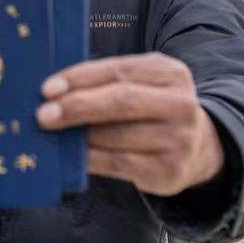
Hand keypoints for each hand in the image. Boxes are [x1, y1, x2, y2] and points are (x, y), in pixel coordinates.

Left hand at [36, 53, 223, 196]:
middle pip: (121, 101)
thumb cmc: (153, 108)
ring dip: (79, 135)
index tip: (48, 88)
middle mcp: (180, 104)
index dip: (81, 78)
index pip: (119, 70)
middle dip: (77, 106)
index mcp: (170, 73)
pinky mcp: (169, 172)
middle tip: (43, 114)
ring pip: (117, 135)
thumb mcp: (143, 84)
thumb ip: (107, 82)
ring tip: (53, 133)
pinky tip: (73, 155)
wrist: (200, 148)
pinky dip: (91, 158)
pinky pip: (119, 164)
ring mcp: (178, 140)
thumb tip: (54, 91)